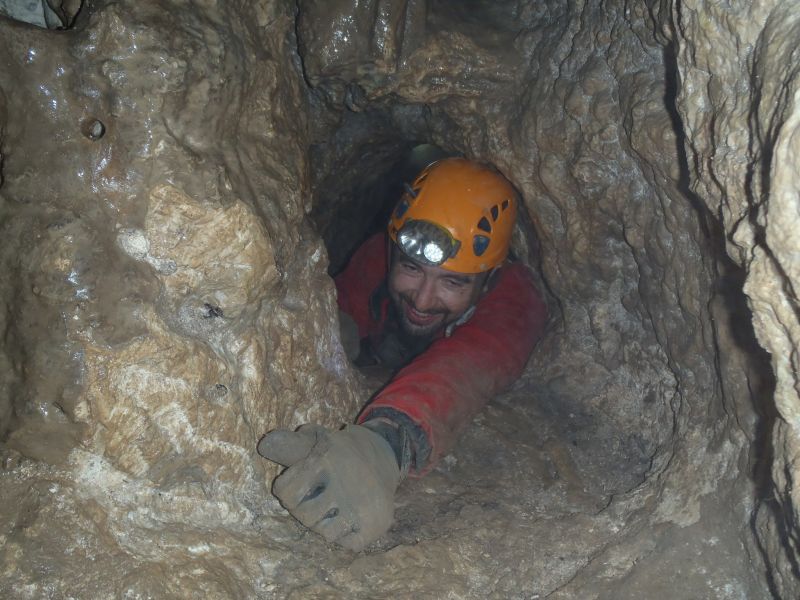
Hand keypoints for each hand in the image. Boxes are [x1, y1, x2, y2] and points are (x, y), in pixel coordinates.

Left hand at [257, 424, 399, 550]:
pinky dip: (348, 534)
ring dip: (327, 522)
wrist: (386, 454)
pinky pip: (348, 543)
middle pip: (304, 515)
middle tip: (322, 496)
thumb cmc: (339, 452)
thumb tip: (264, 445)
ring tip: (337, 506)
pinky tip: (354, 516)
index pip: (284, 492)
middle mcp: (344, 481)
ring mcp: (362, 504)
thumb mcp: (316, 440)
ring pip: (325, 532)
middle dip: (307, 508)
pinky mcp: (376, 522)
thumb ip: (289, 445)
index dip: (289, 489)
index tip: (303, 482)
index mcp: (325, 458)